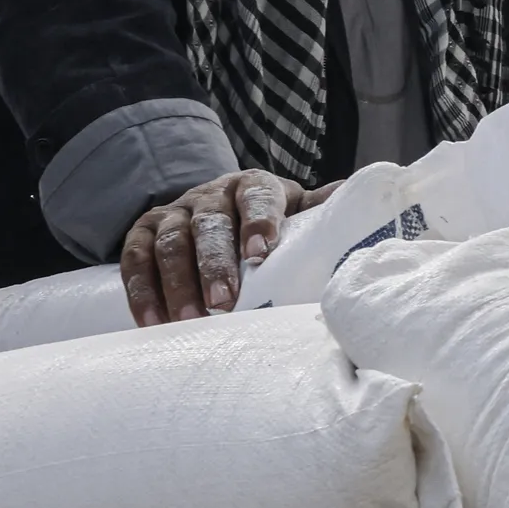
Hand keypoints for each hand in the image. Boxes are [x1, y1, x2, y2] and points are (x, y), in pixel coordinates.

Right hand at [119, 171, 325, 325]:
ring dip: (177, 283)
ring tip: (189, 319)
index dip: (258, 221)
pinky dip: (141, 291)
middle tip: (224, 301)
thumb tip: (372, 213)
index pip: (257, 197)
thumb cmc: (269, 222)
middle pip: (209, 224)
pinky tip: (153, 321)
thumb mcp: (297, 212)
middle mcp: (211, 194)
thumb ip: (325, 213)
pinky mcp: (143, 233)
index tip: (261, 251)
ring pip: (169, 243)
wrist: (219, 207)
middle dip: (214, 263)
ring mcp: (174, 212)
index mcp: (254, 186)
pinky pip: (135, 260)